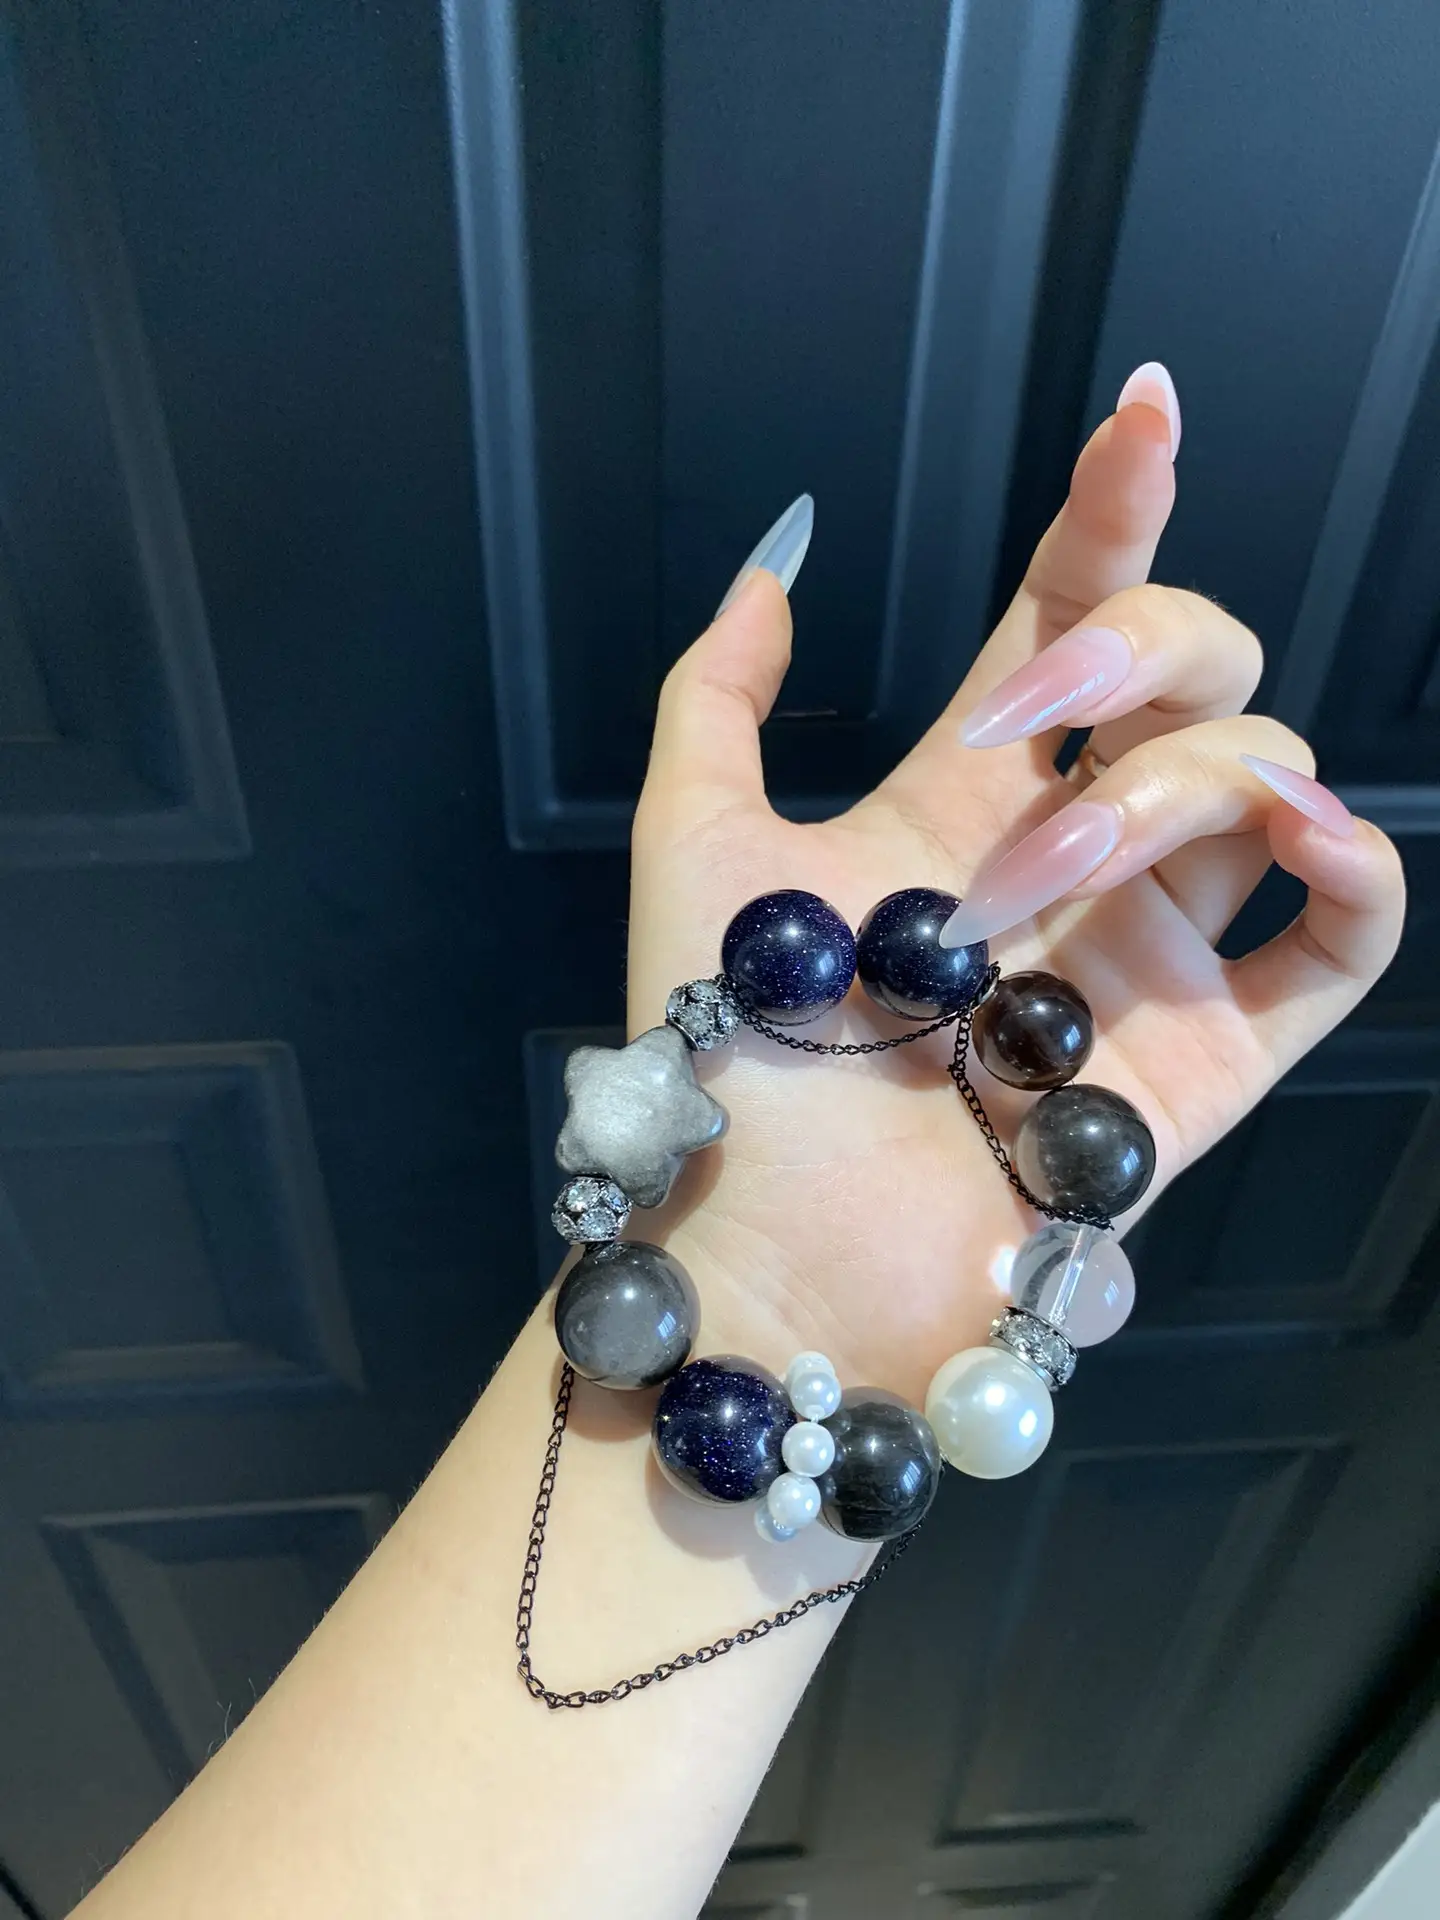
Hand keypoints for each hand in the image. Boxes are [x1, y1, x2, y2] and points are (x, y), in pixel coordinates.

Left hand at [628, 376, 1404, 1407]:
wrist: (771, 1258)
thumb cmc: (723, 1064)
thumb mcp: (691, 845)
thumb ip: (720, 690)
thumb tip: (782, 549)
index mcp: (966, 796)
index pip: (1071, 616)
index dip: (1115, 511)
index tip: (1138, 413)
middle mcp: (1076, 854)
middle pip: (1195, 671)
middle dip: (1138, 656)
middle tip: (1021, 740)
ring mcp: (1153, 951)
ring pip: (1267, 778)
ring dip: (1171, 795)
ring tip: (1037, 900)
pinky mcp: (1214, 1060)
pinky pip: (1345, 937)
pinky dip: (1355, 868)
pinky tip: (1300, 841)